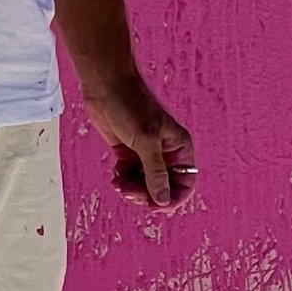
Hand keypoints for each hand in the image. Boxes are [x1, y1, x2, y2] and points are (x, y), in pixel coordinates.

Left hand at [79, 73, 195, 208]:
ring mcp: (146, 153)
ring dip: (133, 189)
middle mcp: (165, 153)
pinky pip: (130, 176)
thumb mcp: (146, 141)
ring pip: (145, 184)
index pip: (186, 182)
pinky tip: (115, 177)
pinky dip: (123, 181)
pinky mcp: (129, 152)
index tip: (155, 205)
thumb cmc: (131, 105)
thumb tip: (164, 200)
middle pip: (163, 187)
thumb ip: (156, 173)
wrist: (106, 86)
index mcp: (179, 148)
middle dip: (148, 194)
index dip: (173, 198)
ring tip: (120, 184)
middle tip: (131, 192)